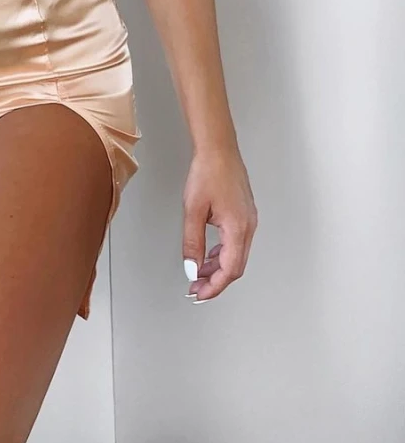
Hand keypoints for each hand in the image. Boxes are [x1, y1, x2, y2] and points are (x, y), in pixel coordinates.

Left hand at [182, 145, 257, 302]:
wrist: (218, 148)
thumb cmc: (208, 172)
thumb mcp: (193, 210)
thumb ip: (192, 243)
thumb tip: (192, 268)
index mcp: (238, 229)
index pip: (229, 270)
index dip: (214, 287)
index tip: (199, 294)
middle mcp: (248, 227)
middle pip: (235, 267)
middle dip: (216, 281)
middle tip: (196, 288)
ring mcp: (249, 220)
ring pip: (236, 255)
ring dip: (218, 268)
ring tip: (199, 274)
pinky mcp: (244, 214)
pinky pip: (236, 242)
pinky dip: (223, 253)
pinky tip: (209, 254)